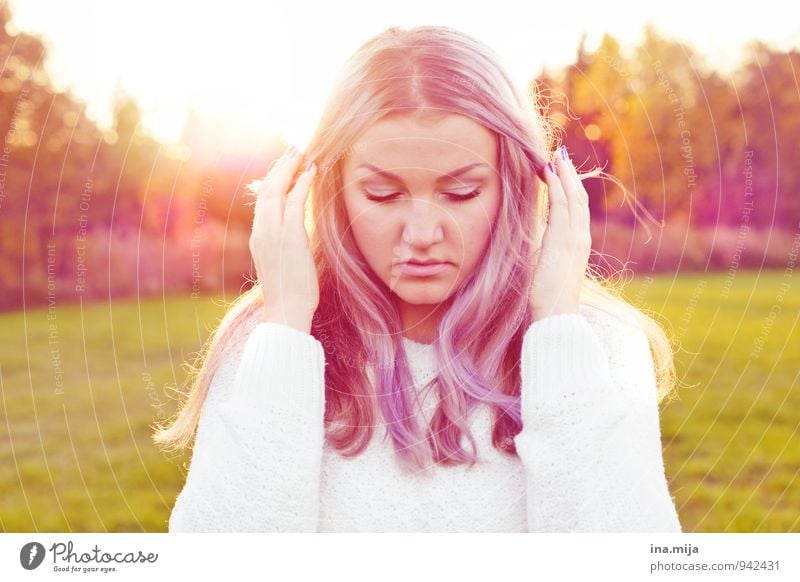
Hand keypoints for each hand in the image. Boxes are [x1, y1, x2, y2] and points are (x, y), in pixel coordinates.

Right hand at [249, 145, 318, 332]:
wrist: (285, 312)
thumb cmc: (289, 295)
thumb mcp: (282, 266)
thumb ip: (284, 248)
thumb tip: (294, 239)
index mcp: (258, 238)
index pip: (263, 202)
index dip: (273, 181)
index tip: (284, 167)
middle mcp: (261, 232)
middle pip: (267, 190)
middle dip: (280, 167)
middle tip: (292, 149)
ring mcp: (273, 233)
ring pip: (278, 191)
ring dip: (290, 169)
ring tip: (301, 152)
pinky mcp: (290, 236)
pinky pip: (295, 202)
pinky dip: (302, 184)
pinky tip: (311, 172)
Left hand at [530, 145, 590, 319]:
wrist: (556, 314)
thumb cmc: (547, 299)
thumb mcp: (545, 269)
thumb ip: (544, 254)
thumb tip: (534, 247)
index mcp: (578, 245)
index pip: (576, 210)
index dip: (570, 188)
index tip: (560, 171)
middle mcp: (580, 238)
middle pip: (578, 198)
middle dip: (569, 174)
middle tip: (560, 154)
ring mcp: (574, 238)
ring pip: (572, 197)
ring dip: (564, 174)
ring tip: (555, 155)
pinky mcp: (563, 239)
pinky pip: (562, 205)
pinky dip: (557, 185)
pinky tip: (549, 171)